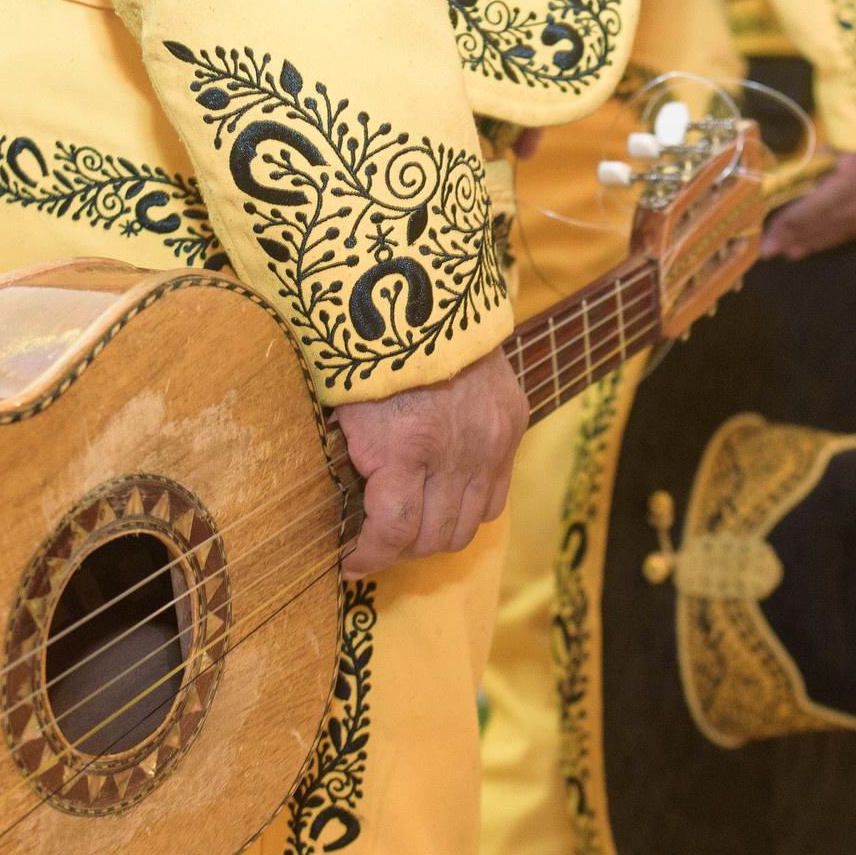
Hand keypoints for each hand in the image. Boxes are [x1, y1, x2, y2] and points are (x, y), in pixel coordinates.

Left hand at [332, 348, 527, 577]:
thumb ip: (353, 462)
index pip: (396, 531)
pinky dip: (468, 507)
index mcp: (405, 446)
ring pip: (469, 525)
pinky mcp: (512, 427)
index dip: (370, 558)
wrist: (429, 290)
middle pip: (435, 537)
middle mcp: (457, 452)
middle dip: (400, 551)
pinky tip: (444, 497)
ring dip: (436, 535)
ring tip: (411, 527)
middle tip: (377, 544)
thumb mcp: (345, 408)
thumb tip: (343, 513)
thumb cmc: (372, 348)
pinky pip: (495, 496)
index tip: (350, 563)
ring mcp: (491, 443)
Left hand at [758, 141, 855, 260]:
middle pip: (836, 220)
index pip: (821, 207)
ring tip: (795, 251)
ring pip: (854, 225)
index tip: (768, 238)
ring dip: (822, 238)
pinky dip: (846, 228)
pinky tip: (826, 237)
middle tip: (773, 250)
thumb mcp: (837, 136)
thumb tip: (796, 193)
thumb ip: (819, 167)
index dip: (794, 224)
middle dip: (802, 236)